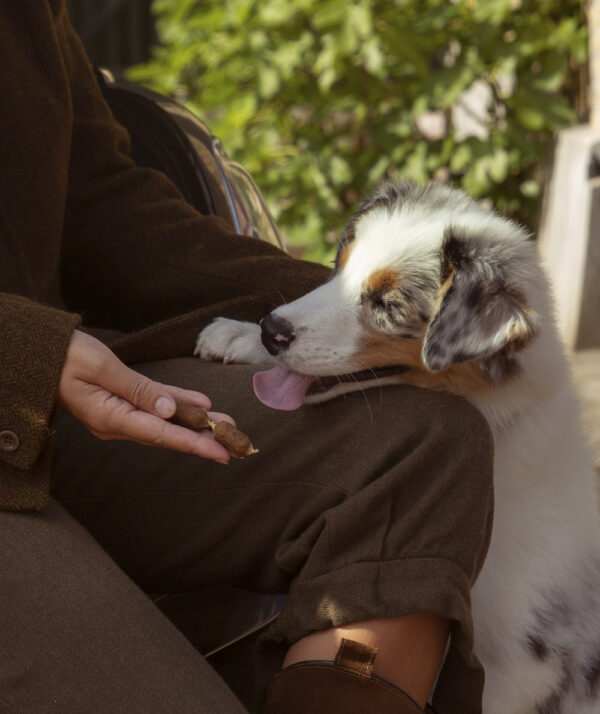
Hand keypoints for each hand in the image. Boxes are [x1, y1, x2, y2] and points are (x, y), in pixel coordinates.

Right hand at [58, 330, 232, 462]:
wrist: (44, 352)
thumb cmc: (67, 357)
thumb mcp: (102, 369)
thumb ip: (138, 390)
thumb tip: (170, 411)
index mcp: (111, 418)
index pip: (162, 435)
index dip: (194, 444)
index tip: (221, 453)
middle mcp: (118, 422)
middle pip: (169, 433)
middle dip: (203, 438)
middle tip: (235, 444)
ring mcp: (121, 414)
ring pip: (167, 421)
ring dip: (196, 422)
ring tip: (226, 425)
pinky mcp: (123, 401)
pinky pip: (157, 405)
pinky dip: (180, 405)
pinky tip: (203, 405)